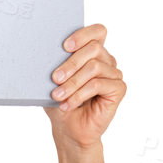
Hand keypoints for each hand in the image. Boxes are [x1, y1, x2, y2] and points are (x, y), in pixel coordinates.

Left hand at [44, 23, 124, 146]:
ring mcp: (114, 74)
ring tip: (58, 96)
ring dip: (73, 83)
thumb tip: (44, 53)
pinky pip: (98, 84)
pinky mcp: (118, 89)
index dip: (83, 35)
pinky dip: (80, 95)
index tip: (64, 46)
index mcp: (94, 53)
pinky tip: (68, 104)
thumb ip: (55, 65)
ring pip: (94, 67)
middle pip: (94, 48)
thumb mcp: (54, 82)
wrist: (69, 131)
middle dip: (71, 63)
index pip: (97, 31)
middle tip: (55, 78)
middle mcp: (107, 61)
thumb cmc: (61, 104)